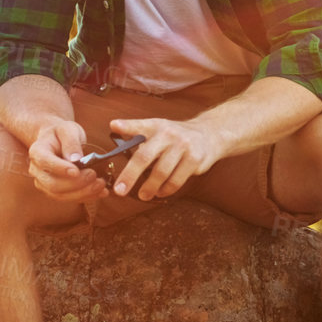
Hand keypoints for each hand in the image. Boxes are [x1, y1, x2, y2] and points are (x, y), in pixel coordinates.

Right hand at [27, 118, 110, 205]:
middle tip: (94, 176)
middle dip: (75, 184)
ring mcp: (44, 183)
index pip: (45, 162)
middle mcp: (36, 170)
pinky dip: (85, 197)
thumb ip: (71, 142)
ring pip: (60, 195)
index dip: (61, 169)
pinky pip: (68, 198)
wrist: (55, 140)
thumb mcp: (67, 129)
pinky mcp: (54, 192)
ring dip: (82, 193)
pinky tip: (100, 192)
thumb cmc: (61, 133)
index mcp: (37, 151)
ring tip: (101, 185)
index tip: (77, 171)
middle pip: (52, 184)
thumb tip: (76, 159)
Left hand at [106, 117, 223, 201]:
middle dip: (130, 175)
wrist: (209, 134)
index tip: (113, 126)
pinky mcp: (195, 159)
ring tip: (143, 195)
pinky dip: (166, 190)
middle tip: (120, 190)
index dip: (126, 126)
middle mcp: (168, 134)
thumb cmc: (176, 135)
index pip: (139, 125)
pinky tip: (160, 192)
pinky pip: (176, 180)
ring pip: (161, 172)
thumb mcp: (157, 129)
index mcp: (156, 126)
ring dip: (150, 187)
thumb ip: (136, 130)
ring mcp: (183, 146)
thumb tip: (113, 127)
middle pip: (145, 156)